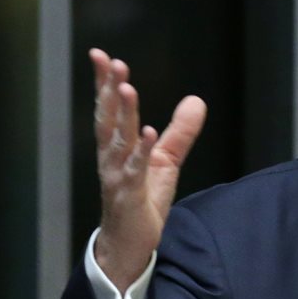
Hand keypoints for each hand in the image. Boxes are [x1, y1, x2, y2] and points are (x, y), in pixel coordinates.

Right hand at [91, 48, 206, 290]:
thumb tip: (196, 100)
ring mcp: (119, 175)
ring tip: (126, 87)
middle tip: (111, 61)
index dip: (105, 82)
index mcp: (117, 147)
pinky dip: (141, 150)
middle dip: (108, 89)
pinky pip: (136, 169)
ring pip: (118, 139)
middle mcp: (112, 157)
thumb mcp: (165, 161)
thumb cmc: (142, 201)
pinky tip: (148, 133)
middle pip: (109, 117)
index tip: (102, 55)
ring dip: (123, 113)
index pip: (110, 109)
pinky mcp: (131, 195)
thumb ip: (180, 132)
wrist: (131, 243)